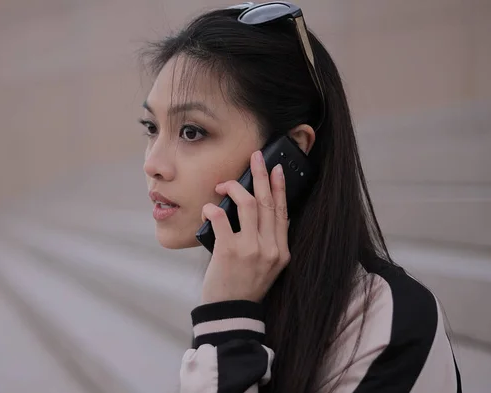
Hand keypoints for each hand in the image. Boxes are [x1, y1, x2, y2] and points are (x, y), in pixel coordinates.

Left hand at [200, 150, 290, 303]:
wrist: (230, 312)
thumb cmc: (243, 285)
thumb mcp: (266, 265)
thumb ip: (265, 241)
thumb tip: (254, 209)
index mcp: (281, 250)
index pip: (282, 211)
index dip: (279, 187)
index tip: (277, 168)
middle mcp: (270, 248)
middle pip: (267, 202)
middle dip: (261, 174)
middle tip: (255, 157)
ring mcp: (251, 250)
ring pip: (248, 204)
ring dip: (234, 188)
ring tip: (223, 184)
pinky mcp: (229, 251)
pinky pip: (221, 218)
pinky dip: (212, 208)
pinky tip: (208, 207)